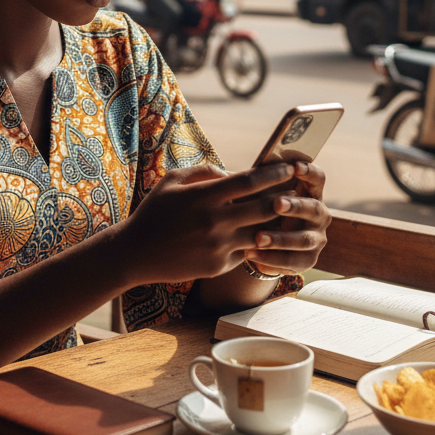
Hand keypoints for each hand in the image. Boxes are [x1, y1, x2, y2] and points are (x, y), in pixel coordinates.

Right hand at [118, 161, 307, 284]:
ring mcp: (218, 246)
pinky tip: (264, 237)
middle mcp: (215, 221)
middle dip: (284, 197)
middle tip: (299, 190)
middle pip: (262, 207)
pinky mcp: (217, 266)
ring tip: (288, 215)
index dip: (273, 174)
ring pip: (260, 234)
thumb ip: (204, 171)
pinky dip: (255, 244)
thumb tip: (232, 171)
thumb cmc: (154, 212)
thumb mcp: (173, 181)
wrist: (135, 253)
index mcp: (205, 196)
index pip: (249, 181)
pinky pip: (245, 253)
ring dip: (276, 224)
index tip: (289, 168)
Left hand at [242, 161, 330, 275]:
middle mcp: (319, 215)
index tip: (295, 166)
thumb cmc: (261, 209)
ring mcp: (317, 239)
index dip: (310, 172)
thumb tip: (219, 171)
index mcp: (310, 193)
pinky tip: (251, 253)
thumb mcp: (259, 195)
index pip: (318, 179)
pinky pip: (291, 261)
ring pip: (303, 239)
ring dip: (280, 238)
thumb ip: (252, 183)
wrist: (262, 243)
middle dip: (295, 206)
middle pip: (314, 208)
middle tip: (276, 204)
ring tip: (258, 238)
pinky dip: (270, 258)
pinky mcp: (308, 260)